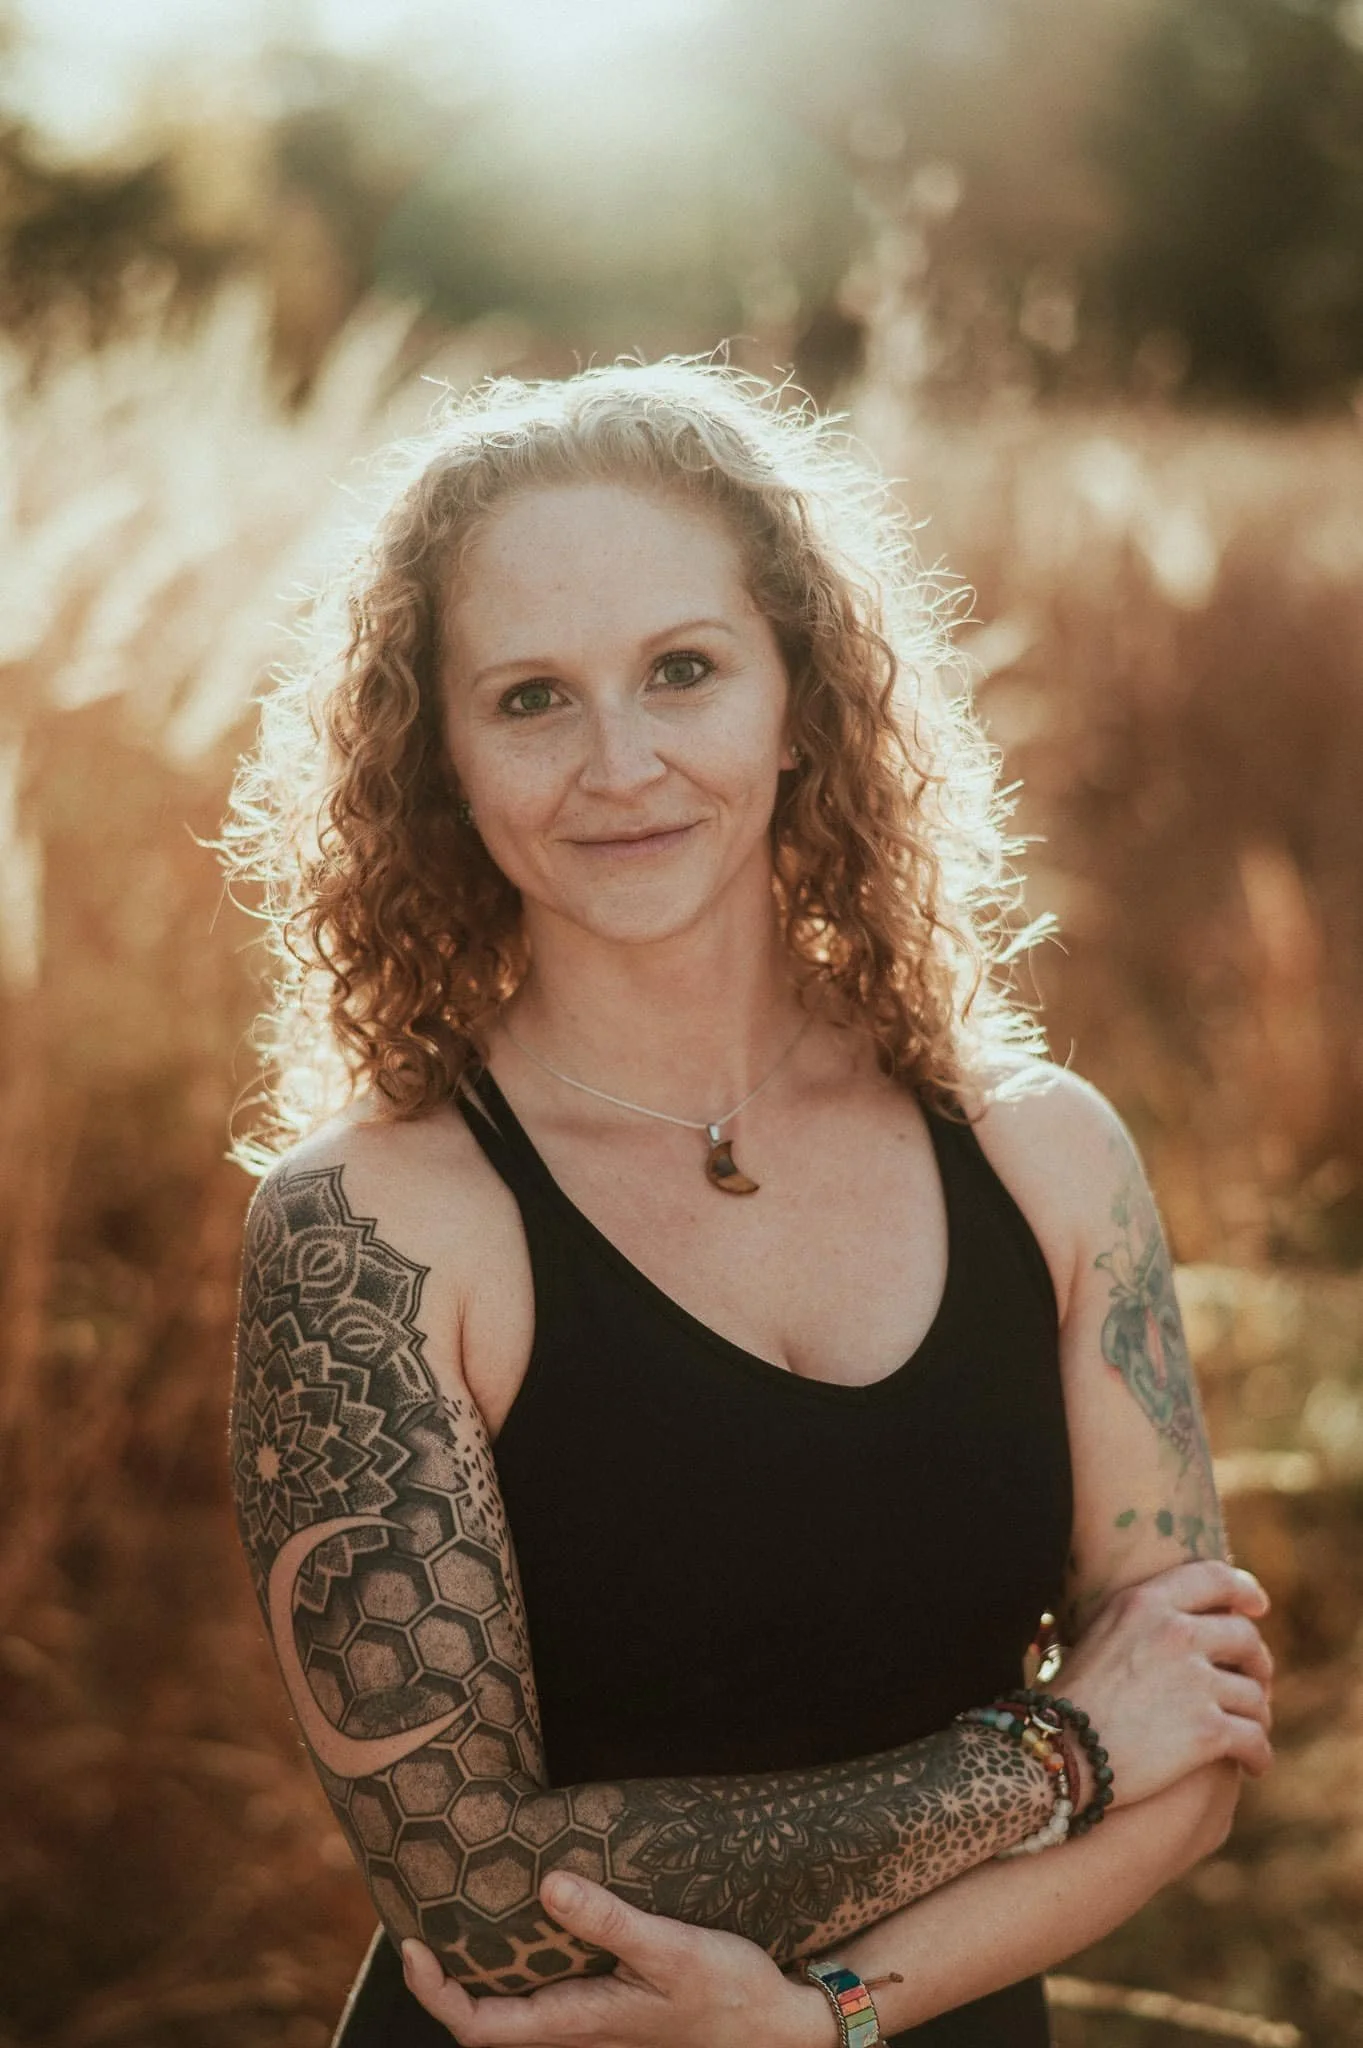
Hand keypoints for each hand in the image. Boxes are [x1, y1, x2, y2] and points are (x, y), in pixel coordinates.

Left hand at [401, 1871, 836, 2047]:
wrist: (778, 2030)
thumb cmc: (727, 1993)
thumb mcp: (670, 1948)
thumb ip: (609, 1921)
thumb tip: (548, 1885)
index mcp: (577, 2024)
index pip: (478, 2025)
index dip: (434, 1992)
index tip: (411, 1945)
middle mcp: (575, 2037)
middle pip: (486, 2022)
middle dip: (445, 1980)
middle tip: (421, 1920)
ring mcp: (592, 2031)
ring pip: (516, 2014)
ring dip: (480, 1975)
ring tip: (461, 1917)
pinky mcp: (612, 2017)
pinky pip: (546, 2000)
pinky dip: (522, 1969)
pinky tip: (531, 1926)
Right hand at [1059, 1559, 1273, 1805]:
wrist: (1058, 1751)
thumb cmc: (1071, 1697)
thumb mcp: (1100, 1633)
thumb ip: (1144, 1620)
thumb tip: (1184, 1622)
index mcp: (1146, 1602)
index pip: (1216, 1578)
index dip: (1244, 1590)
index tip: (1257, 1606)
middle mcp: (1175, 1632)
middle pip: (1245, 1636)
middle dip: (1257, 1663)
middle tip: (1255, 1683)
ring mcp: (1194, 1681)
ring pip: (1254, 1694)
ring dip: (1257, 1716)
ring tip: (1249, 1731)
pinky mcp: (1207, 1730)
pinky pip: (1255, 1739)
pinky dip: (1259, 1755)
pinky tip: (1253, 1765)